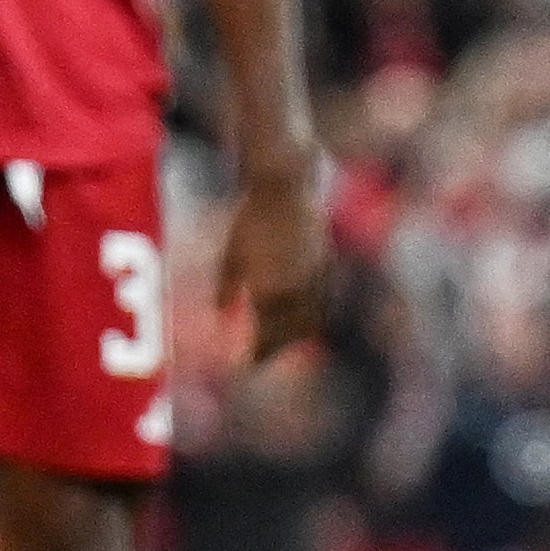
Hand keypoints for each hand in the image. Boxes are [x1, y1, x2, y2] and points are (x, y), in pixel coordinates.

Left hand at [218, 156, 330, 367]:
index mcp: (271, 292)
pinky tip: (304, 314)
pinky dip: (314, 314)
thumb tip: (222, 315)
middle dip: (277, 348)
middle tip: (264, 355)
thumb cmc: (251, 219)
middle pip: (292, 334)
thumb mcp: (232, 256)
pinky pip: (323, 300)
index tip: (248, 364)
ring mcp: (316, 278)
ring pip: (313, 320)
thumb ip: (228, 290)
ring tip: (284, 339)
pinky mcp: (327, 264)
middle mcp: (297, 291)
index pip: (268, 337)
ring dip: (298, 334)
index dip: (258, 354)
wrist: (285, 185)